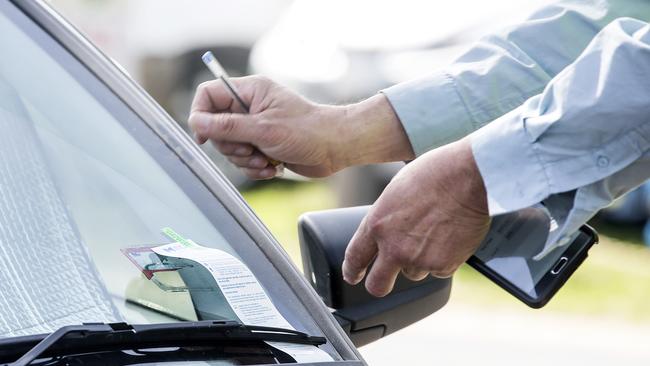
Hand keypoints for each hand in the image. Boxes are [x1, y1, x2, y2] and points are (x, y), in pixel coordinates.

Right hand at [189, 76, 413, 178]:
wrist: (335, 148)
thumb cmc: (307, 131)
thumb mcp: (263, 129)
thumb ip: (227, 126)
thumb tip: (197, 122)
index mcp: (250, 91)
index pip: (209, 94)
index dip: (201, 114)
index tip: (205, 137)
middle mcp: (251, 107)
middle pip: (216, 127)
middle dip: (231, 146)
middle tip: (250, 150)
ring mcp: (256, 127)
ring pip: (230, 148)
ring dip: (245, 160)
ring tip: (265, 160)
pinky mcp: (263, 146)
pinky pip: (244, 160)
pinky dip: (255, 168)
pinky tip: (272, 168)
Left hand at [342, 138, 490, 296]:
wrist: (469, 177)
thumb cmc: (434, 174)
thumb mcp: (395, 192)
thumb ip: (386, 219)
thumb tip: (386, 233)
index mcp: (377, 224)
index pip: (355, 257)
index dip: (351, 270)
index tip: (353, 275)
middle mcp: (394, 246)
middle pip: (378, 285)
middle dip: (378, 285)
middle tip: (383, 282)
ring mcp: (419, 259)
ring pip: (413, 273)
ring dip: (419, 262)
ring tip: (434, 233)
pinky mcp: (444, 265)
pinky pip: (439, 270)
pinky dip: (443, 259)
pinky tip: (450, 237)